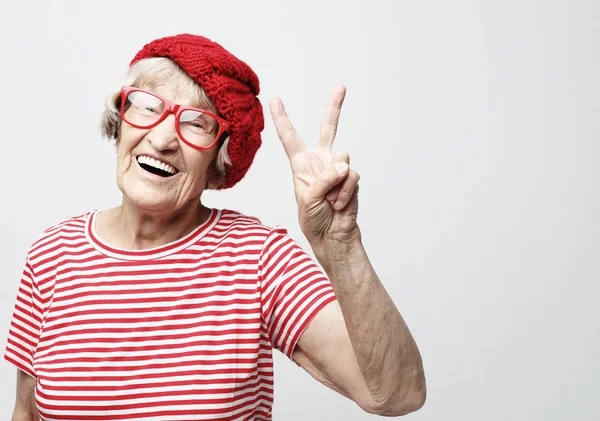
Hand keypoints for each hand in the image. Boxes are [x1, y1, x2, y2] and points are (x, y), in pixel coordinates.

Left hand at [269, 85, 360, 247]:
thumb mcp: (307, 199)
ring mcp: (338, 168)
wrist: (333, 236)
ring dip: (335, 182)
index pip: (290, 137)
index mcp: (301, 164)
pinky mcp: (352, 178)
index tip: (274, 99)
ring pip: (342, 157)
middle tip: (341, 87)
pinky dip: (344, 192)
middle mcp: (320, 161)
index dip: (282, 118)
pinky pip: (351, 176)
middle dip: (335, 107)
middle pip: (328, 128)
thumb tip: (344, 166)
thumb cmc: (313, 219)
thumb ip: (323, 179)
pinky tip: (339, 204)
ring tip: (329, 199)